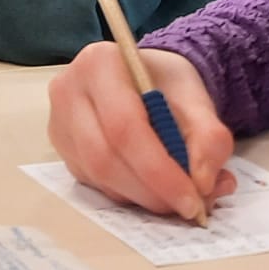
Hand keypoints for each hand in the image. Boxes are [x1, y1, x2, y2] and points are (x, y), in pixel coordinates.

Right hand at [47, 42, 235, 222]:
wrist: (145, 79)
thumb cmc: (165, 83)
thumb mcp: (196, 98)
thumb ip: (209, 137)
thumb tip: (204, 182)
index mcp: (99, 64)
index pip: (124, 126)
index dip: (158, 170)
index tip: (192, 198)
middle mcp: (68, 91)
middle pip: (104, 157)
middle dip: (151, 191)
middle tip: (191, 205)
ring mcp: (59, 123)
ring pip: (98, 177)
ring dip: (143, 197)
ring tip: (180, 195)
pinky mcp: (63, 151)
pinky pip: (95, 184)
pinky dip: (130, 195)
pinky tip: (154, 188)